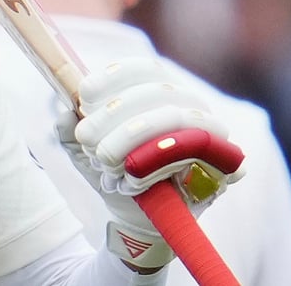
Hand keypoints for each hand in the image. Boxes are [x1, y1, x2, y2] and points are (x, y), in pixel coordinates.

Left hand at [55, 56, 244, 270]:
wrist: (138, 221)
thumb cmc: (116, 175)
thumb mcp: (85, 152)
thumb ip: (72, 130)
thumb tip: (65, 111)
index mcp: (162, 93)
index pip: (146, 70)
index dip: (115, 76)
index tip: (84, 94)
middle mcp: (192, 107)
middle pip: (158, 92)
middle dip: (115, 113)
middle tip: (86, 138)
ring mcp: (212, 134)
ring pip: (176, 117)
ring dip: (132, 135)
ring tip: (103, 159)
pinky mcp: (225, 165)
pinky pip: (199, 153)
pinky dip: (159, 163)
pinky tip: (132, 178)